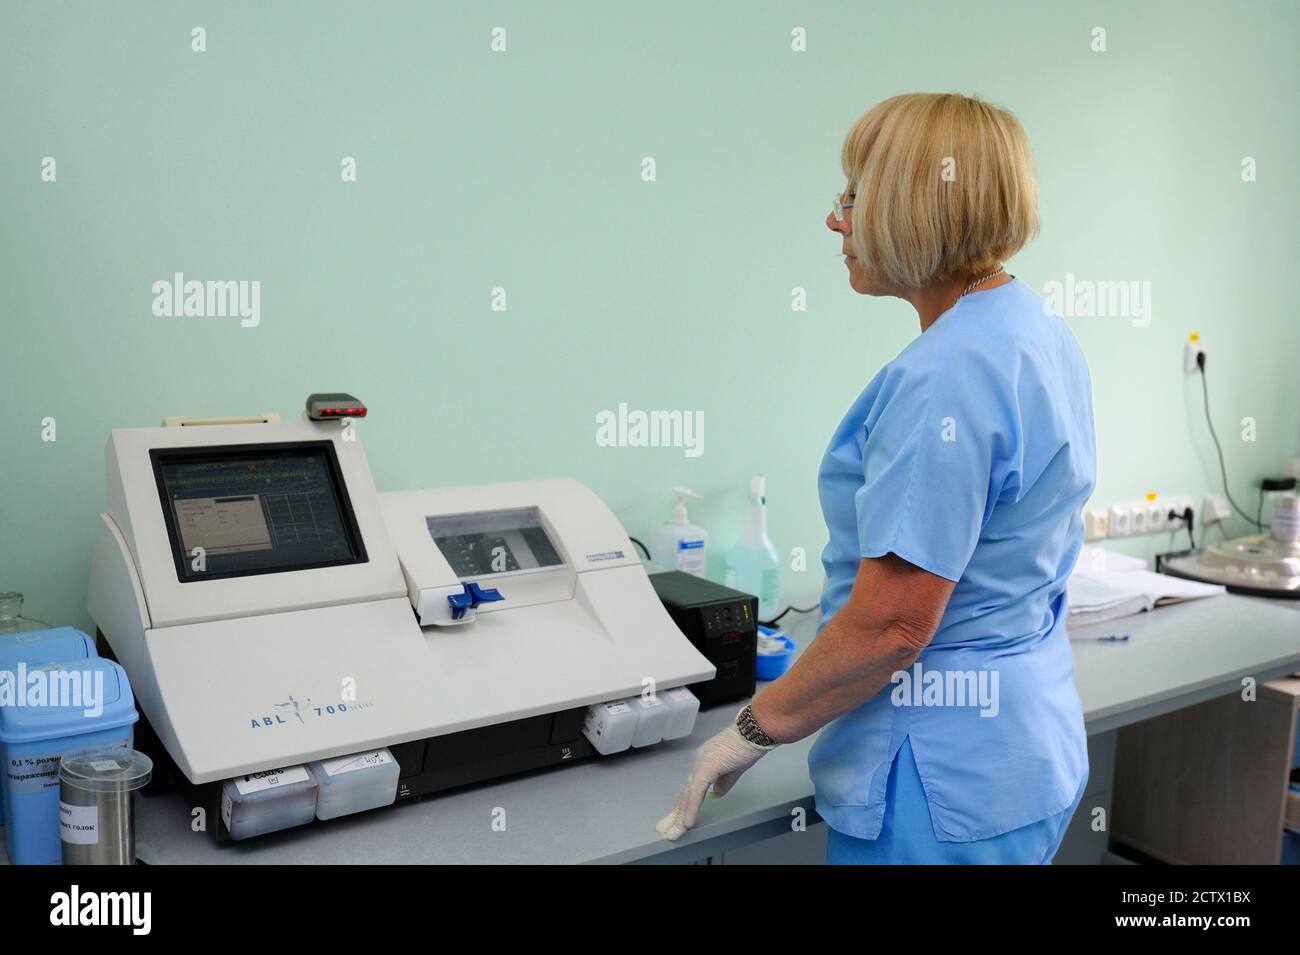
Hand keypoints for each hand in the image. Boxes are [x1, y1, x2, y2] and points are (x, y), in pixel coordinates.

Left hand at [655, 722, 772, 840]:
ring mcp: (701, 764)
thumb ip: (723, 783)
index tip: (677, 819)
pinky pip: (696, 793)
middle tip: (664, 829)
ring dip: (680, 816)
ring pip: (687, 795)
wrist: (754, 732)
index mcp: (705, 762)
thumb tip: (714, 796)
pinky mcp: (706, 768)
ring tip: (673, 833)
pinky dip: (691, 809)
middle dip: (675, 813)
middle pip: (684, 792)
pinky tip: (687, 823)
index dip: (684, 804)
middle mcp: (699, 762)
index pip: (691, 787)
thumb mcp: (735, 770)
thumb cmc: (748, 746)